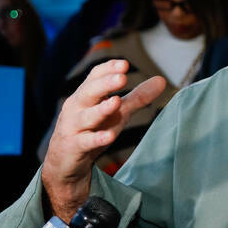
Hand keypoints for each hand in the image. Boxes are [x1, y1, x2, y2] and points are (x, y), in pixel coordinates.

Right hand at [43, 58, 166, 220]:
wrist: (65, 162)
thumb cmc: (92, 130)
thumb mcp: (117, 113)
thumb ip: (137, 97)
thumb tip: (162, 80)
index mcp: (86, 95)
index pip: (94, 77)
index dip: (108, 69)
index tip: (124, 64)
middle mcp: (76, 107)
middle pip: (89, 92)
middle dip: (105, 84)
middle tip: (122, 77)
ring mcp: (73, 127)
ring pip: (86, 116)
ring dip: (101, 109)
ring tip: (116, 102)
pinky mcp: (74, 147)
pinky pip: (85, 142)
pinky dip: (96, 139)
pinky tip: (108, 136)